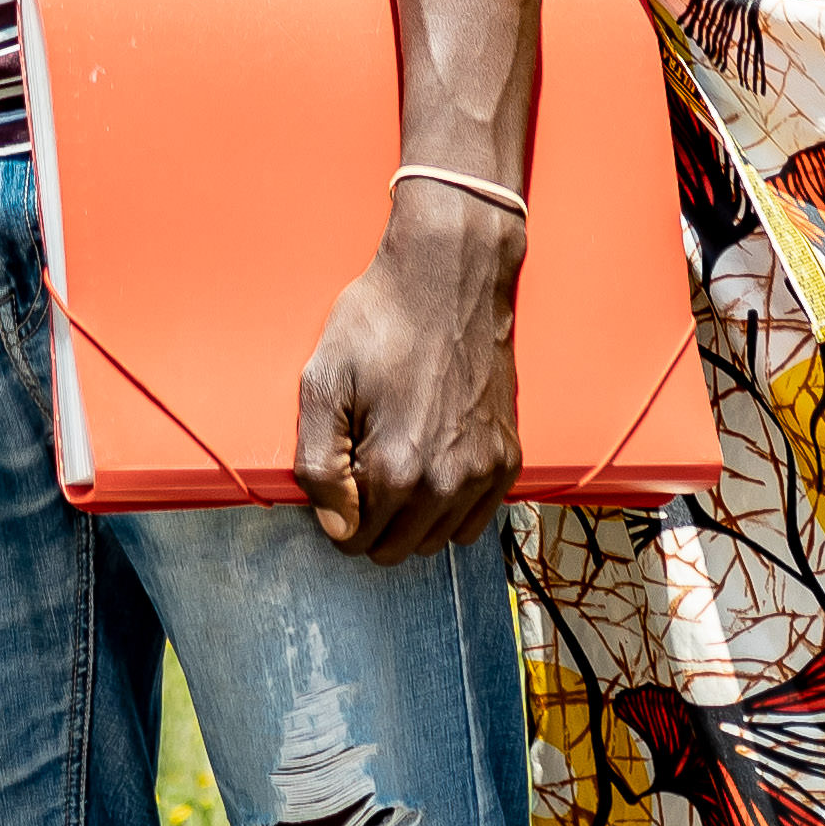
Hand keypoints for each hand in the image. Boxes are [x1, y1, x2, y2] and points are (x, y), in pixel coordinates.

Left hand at [294, 197, 528, 564]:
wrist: (449, 276)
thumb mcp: (322, 382)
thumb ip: (317, 465)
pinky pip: (476, 521)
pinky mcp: (507, 458)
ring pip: (436, 541)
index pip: (353, 539)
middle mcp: (446, 482)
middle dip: (372, 519)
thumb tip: (335, 525)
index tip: (340, 471)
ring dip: (413, 519)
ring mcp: (483, 472)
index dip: (336, 510)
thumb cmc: (381, 321)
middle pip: (394, 548)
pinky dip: (452, 508)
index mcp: (396, 469)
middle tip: (364, 465)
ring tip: (400, 461)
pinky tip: (434, 465)